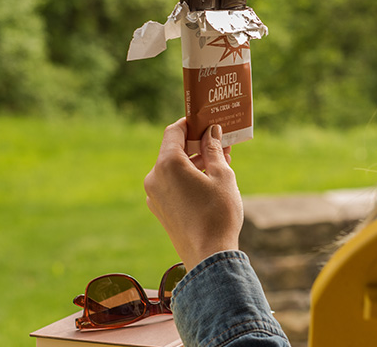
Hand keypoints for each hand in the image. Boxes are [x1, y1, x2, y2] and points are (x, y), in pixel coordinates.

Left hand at [143, 118, 242, 270]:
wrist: (209, 257)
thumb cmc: (218, 214)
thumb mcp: (222, 175)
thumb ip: (213, 149)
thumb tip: (211, 132)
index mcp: (168, 164)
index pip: (174, 131)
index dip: (191, 123)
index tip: (207, 120)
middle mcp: (154, 177)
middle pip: (173, 150)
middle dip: (197, 144)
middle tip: (220, 142)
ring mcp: (153, 195)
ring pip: (173, 168)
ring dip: (194, 162)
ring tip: (220, 162)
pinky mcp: (159, 209)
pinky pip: (171, 185)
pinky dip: (187, 178)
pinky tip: (208, 182)